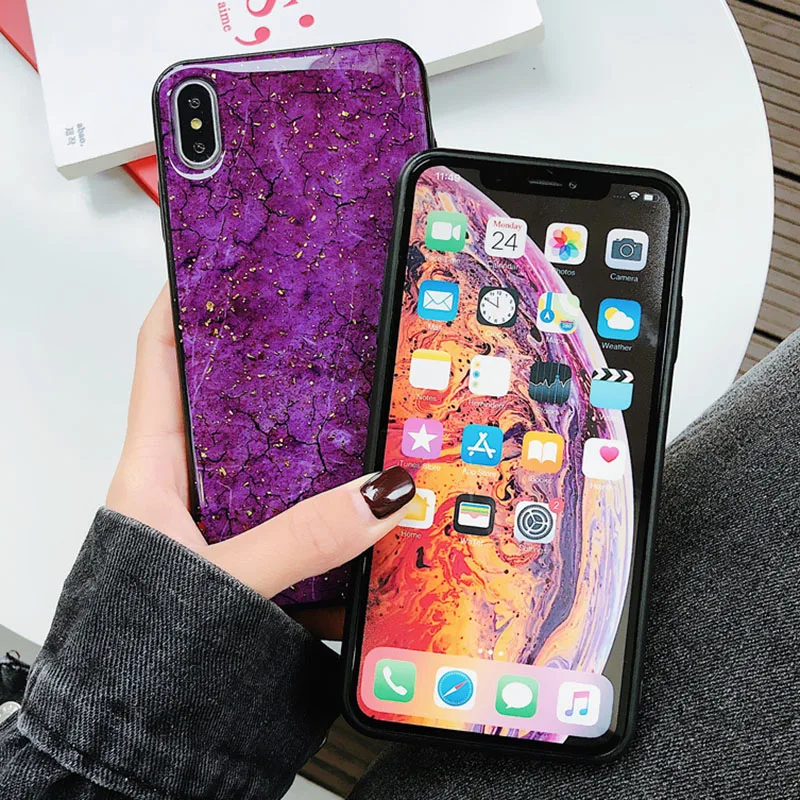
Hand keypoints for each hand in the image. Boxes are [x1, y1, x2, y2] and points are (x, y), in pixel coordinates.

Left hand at [107, 286, 414, 637]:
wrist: (130, 740)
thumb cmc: (128, 651)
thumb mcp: (216, 583)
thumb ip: (298, 541)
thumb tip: (379, 495)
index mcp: (154, 470)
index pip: (162, 357)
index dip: (187, 299)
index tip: (222, 257)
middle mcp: (193, 490)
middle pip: (241, 405)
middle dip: (288, 373)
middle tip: (337, 339)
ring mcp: (231, 527)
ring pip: (288, 468)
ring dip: (329, 455)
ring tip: (376, 423)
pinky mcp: (263, 564)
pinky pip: (313, 524)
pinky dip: (346, 520)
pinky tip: (379, 516)